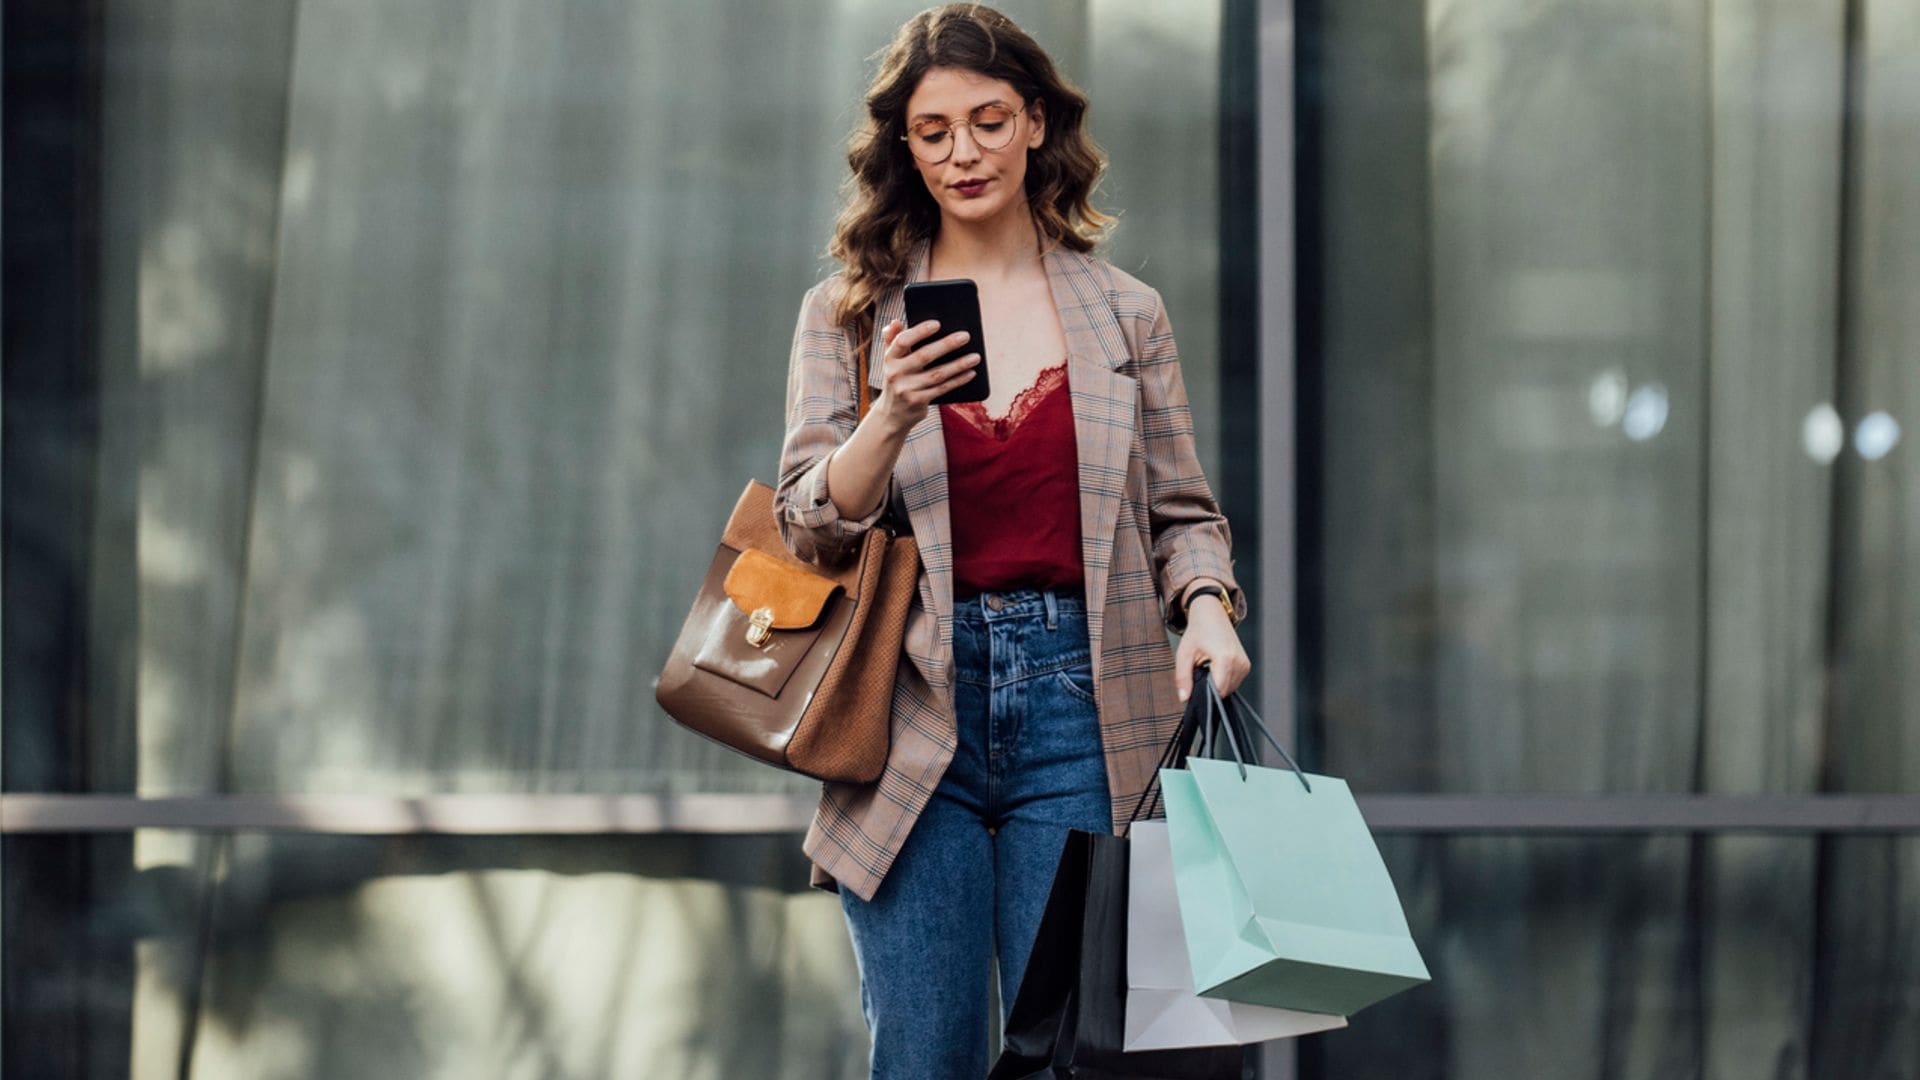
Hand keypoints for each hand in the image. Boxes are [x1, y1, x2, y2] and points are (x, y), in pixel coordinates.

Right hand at [874, 318, 980, 432]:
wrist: (892, 415)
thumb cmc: (897, 379)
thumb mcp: (891, 360)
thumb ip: (892, 339)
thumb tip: (896, 321)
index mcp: (889, 358)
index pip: (902, 341)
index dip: (919, 331)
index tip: (937, 323)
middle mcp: (895, 373)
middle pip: (924, 356)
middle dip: (946, 344)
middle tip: (966, 336)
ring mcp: (906, 389)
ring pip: (937, 374)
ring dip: (959, 364)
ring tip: (976, 356)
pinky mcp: (918, 402)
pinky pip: (942, 389)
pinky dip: (958, 380)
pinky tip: (970, 373)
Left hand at [1174, 594, 1249, 701]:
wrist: (1212, 615)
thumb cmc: (1197, 632)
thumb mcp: (1184, 654)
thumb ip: (1183, 678)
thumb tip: (1184, 699)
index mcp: (1226, 658)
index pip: (1218, 690)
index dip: (1205, 694)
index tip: (1194, 687)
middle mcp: (1239, 662)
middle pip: (1224, 691)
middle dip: (1210, 689)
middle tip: (1199, 673)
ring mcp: (1245, 664)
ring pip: (1230, 689)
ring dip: (1217, 685)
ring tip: (1207, 668)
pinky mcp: (1246, 665)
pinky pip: (1234, 682)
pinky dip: (1223, 680)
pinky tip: (1215, 668)